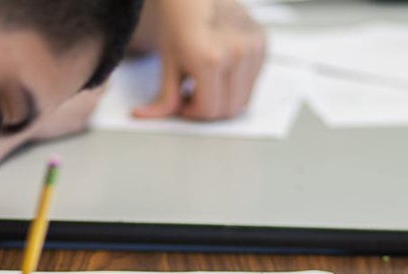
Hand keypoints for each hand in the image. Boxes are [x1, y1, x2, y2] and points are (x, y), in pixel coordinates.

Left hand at [132, 0, 266, 120]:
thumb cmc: (178, 23)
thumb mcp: (167, 63)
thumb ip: (164, 97)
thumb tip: (145, 116)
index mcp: (210, 58)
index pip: (209, 110)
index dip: (192, 112)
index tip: (182, 102)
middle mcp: (237, 52)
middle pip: (228, 109)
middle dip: (208, 108)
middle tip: (192, 93)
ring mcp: (253, 47)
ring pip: (243, 99)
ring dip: (223, 97)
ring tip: (205, 80)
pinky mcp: (262, 43)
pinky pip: (252, 82)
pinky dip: (236, 84)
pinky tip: (220, 69)